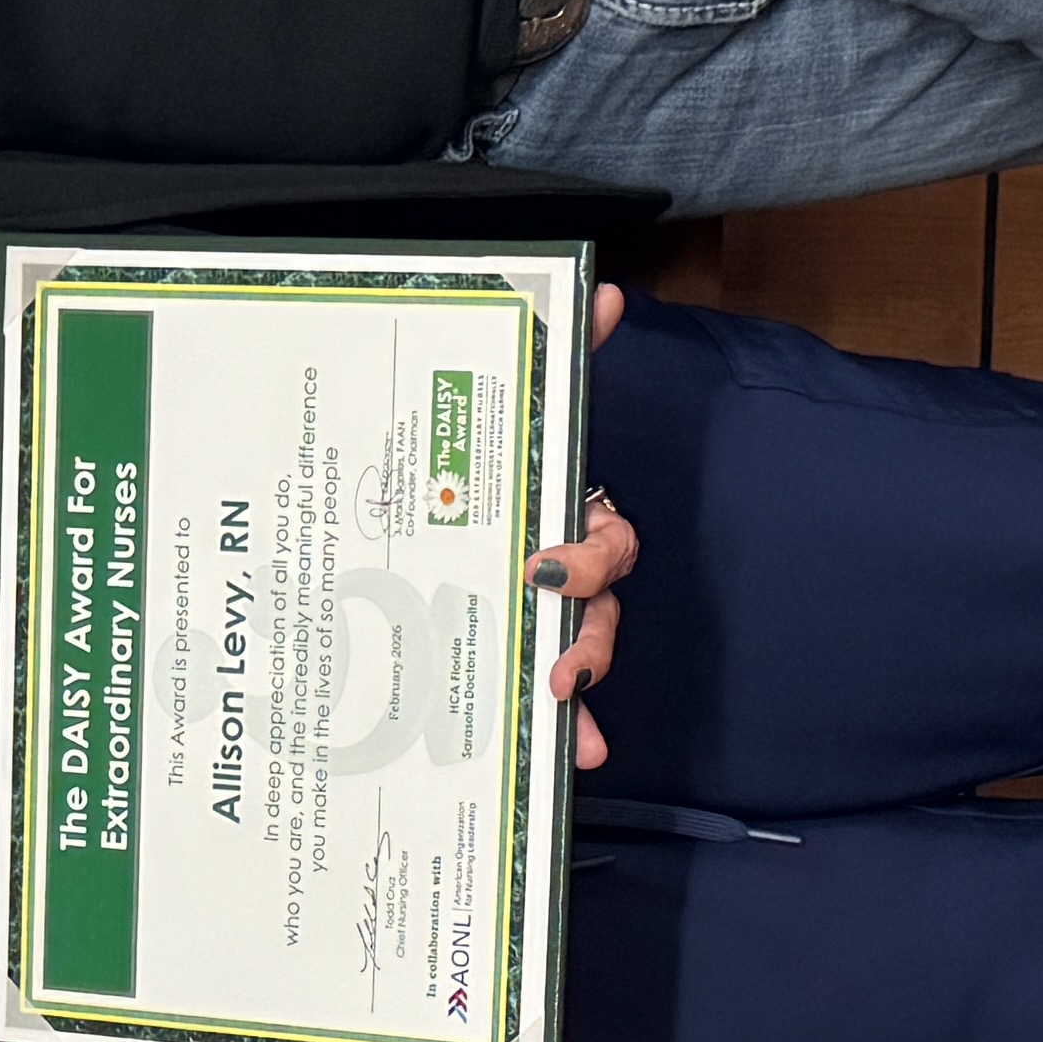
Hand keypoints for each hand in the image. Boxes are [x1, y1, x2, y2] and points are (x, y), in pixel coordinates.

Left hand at [532, 283, 640, 768]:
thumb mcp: (514, 405)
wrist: (437, 486)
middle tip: (561, 669)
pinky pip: (547, 694)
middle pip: (599, 617)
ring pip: (578, 660)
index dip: (590, 562)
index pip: (605, 544)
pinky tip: (564, 754)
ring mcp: (546, 615)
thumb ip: (559, 352)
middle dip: (590, 646)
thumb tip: (598, 287)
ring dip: (581, 696)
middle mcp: (567, 573)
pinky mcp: (514, 647)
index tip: (550, 573)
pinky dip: (563, 727)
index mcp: (568, 517)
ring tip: (567, 728)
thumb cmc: (488, 455)